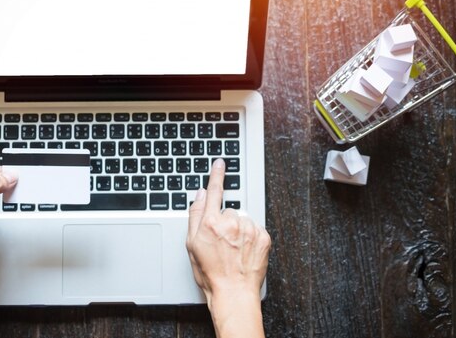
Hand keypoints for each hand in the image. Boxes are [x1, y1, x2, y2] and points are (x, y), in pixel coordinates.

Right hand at [186, 158, 269, 337]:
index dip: (216, 175)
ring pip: (242, 220)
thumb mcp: (192, 245)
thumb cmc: (210, 273)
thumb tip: (199, 195)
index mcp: (211, 223)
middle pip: (228, 211)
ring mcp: (249, 229)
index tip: (220, 163)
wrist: (234, 293)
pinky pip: (255, 228)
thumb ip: (195, 216)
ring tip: (234, 249)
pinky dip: (250, 236)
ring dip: (239, 230)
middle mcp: (231, 223)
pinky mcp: (264, 236)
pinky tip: (244, 251)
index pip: (213, 192)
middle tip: (222, 243)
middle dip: (225, 222)